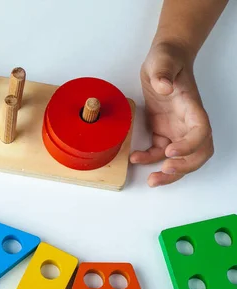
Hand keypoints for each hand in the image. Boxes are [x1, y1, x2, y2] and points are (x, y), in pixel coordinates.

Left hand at [131, 42, 213, 186]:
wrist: (163, 59)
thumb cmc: (167, 59)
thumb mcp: (163, 61)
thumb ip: (163, 73)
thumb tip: (163, 87)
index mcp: (192, 107)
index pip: (201, 132)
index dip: (190, 146)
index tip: (170, 151)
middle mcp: (188, 122)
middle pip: (198, 153)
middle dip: (183, 168)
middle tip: (164, 172)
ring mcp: (177, 128)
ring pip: (181, 158)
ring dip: (169, 173)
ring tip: (152, 180)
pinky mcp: (163, 131)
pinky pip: (160, 152)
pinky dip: (151, 159)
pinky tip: (136, 158)